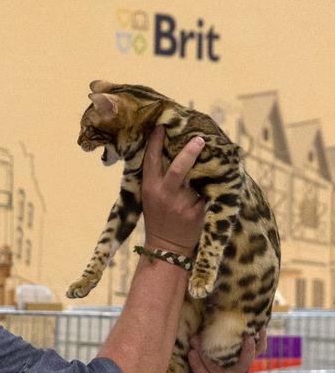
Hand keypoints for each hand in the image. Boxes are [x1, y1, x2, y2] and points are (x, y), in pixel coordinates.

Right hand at [142, 126, 205, 256]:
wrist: (168, 248)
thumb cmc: (159, 217)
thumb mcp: (150, 197)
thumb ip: (158, 178)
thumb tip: (170, 150)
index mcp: (150, 188)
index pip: (151, 160)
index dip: (155, 141)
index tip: (161, 125)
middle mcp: (166, 194)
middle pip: (177, 168)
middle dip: (189, 152)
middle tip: (199, 139)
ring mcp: (183, 204)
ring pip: (197, 178)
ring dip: (206, 166)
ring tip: (216, 154)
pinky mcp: (199, 212)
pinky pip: (208, 192)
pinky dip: (214, 184)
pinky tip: (222, 176)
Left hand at [161, 328, 267, 372]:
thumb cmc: (196, 366)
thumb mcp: (202, 351)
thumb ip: (204, 343)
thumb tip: (198, 333)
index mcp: (234, 363)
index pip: (254, 354)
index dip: (260, 342)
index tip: (262, 328)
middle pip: (244, 364)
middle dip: (247, 351)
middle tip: (247, 337)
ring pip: (218, 368)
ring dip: (205, 354)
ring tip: (194, 341)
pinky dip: (198, 365)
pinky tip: (191, 354)